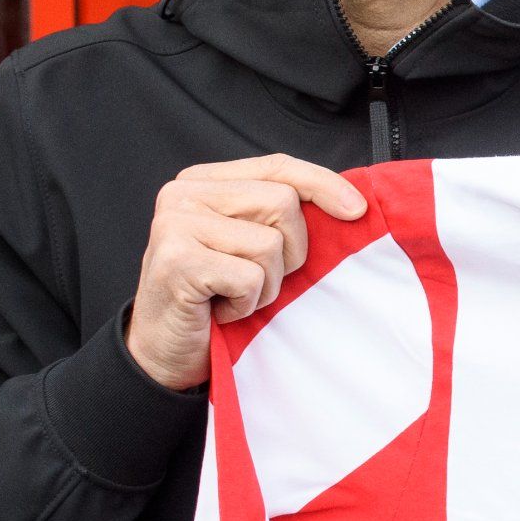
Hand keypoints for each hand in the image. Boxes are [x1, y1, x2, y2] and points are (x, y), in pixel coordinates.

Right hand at [125, 155, 368, 391]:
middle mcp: (183, 194)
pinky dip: (246, 304)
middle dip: (288, 252)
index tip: (356, 210)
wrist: (164, 353)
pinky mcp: (177, 260)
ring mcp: (176, 224)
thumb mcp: (247, 246)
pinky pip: (251, 279)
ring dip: (265, 285)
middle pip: (282, 203)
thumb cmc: (213, 300)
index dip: (322, 184)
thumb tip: (348, 204)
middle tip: (255, 280)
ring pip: (270, 244)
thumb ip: (276, 216)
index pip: (277, 167)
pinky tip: (219, 310)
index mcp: (202, 181)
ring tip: (233, 295)